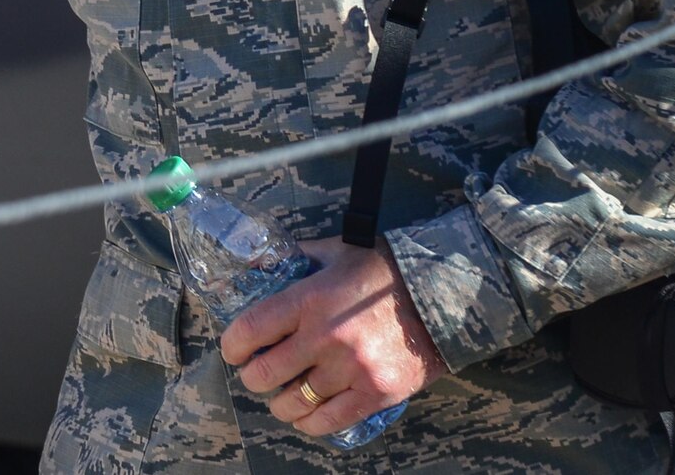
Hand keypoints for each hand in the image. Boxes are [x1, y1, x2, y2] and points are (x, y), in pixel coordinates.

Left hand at [218, 238, 446, 436]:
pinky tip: (304, 416)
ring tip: (282, 396)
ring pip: (293, 403)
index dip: (232, 346)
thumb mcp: (335, 252)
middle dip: (254, 377)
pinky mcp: (375, 393)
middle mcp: (326, 336)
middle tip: (258, 373)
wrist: (441, 293)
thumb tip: (256, 266)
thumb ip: (297, 258)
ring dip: (279, 403)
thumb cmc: (383, 269)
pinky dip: (309, 423)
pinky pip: (328, 422)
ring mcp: (351, 369)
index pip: (250, 330)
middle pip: (265, 374)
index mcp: (309, 298)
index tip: (234, 350)